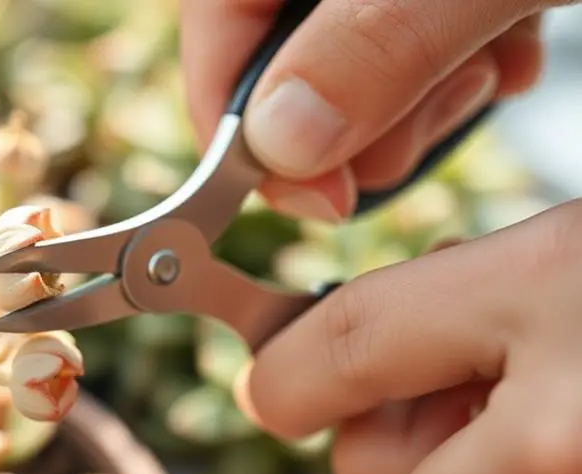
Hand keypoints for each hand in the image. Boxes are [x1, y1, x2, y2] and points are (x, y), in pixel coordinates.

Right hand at [181, 0, 559, 221]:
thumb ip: (379, 42)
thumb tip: (282, 145)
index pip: (217, 33)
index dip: (247, 129)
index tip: (317, 198)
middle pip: (277, 53)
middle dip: (350, 117)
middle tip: (422, 135)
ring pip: (342, 54)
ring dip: (412, 92)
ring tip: (484, 69)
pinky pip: (398, 32)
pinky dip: (446, 61)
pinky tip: (501, 45)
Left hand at [236, 199, 581, 473]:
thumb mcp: (579, 255)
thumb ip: (467, 293)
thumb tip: (351, 353)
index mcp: (545, 288)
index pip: (348, 337)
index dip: (289, 370)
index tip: (270, 390)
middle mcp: (557, 429)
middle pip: (367, 471)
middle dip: (404, 441)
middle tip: (480, 410)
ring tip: (570, 436)